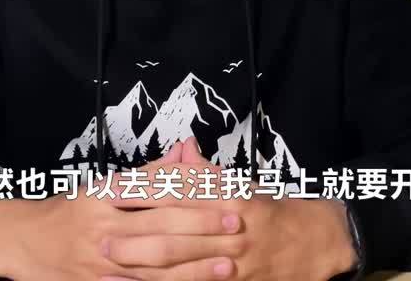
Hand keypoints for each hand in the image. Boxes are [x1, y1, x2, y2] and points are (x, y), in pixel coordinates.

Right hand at [0, 140, 242, 280]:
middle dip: (201, 229)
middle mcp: (102, 225)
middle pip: (160, 227)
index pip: (157, 191)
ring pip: (154, 264)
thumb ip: (147, 172)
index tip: (227, 196)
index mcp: (106, 194)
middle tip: (236, 227)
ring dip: (194, 266)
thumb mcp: (103, 184)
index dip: (194, 195)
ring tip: (227, 265)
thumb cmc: (69, 210)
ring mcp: (99, 260)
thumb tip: (186, 152)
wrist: (20, 242)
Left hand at [103, 147, 356, 280]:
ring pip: (176, 263)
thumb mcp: (241, 184)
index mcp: (229, 196)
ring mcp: (230, 262)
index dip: (139, 188)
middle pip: (171, 228)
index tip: (109, 187)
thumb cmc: (269, 210)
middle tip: (97, 227)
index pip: (176, 189)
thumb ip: (206, 173)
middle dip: (130, 228)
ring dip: (137, 260)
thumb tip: (181, 148)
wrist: (312, 244)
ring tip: (107, 255)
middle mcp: (229, 228)